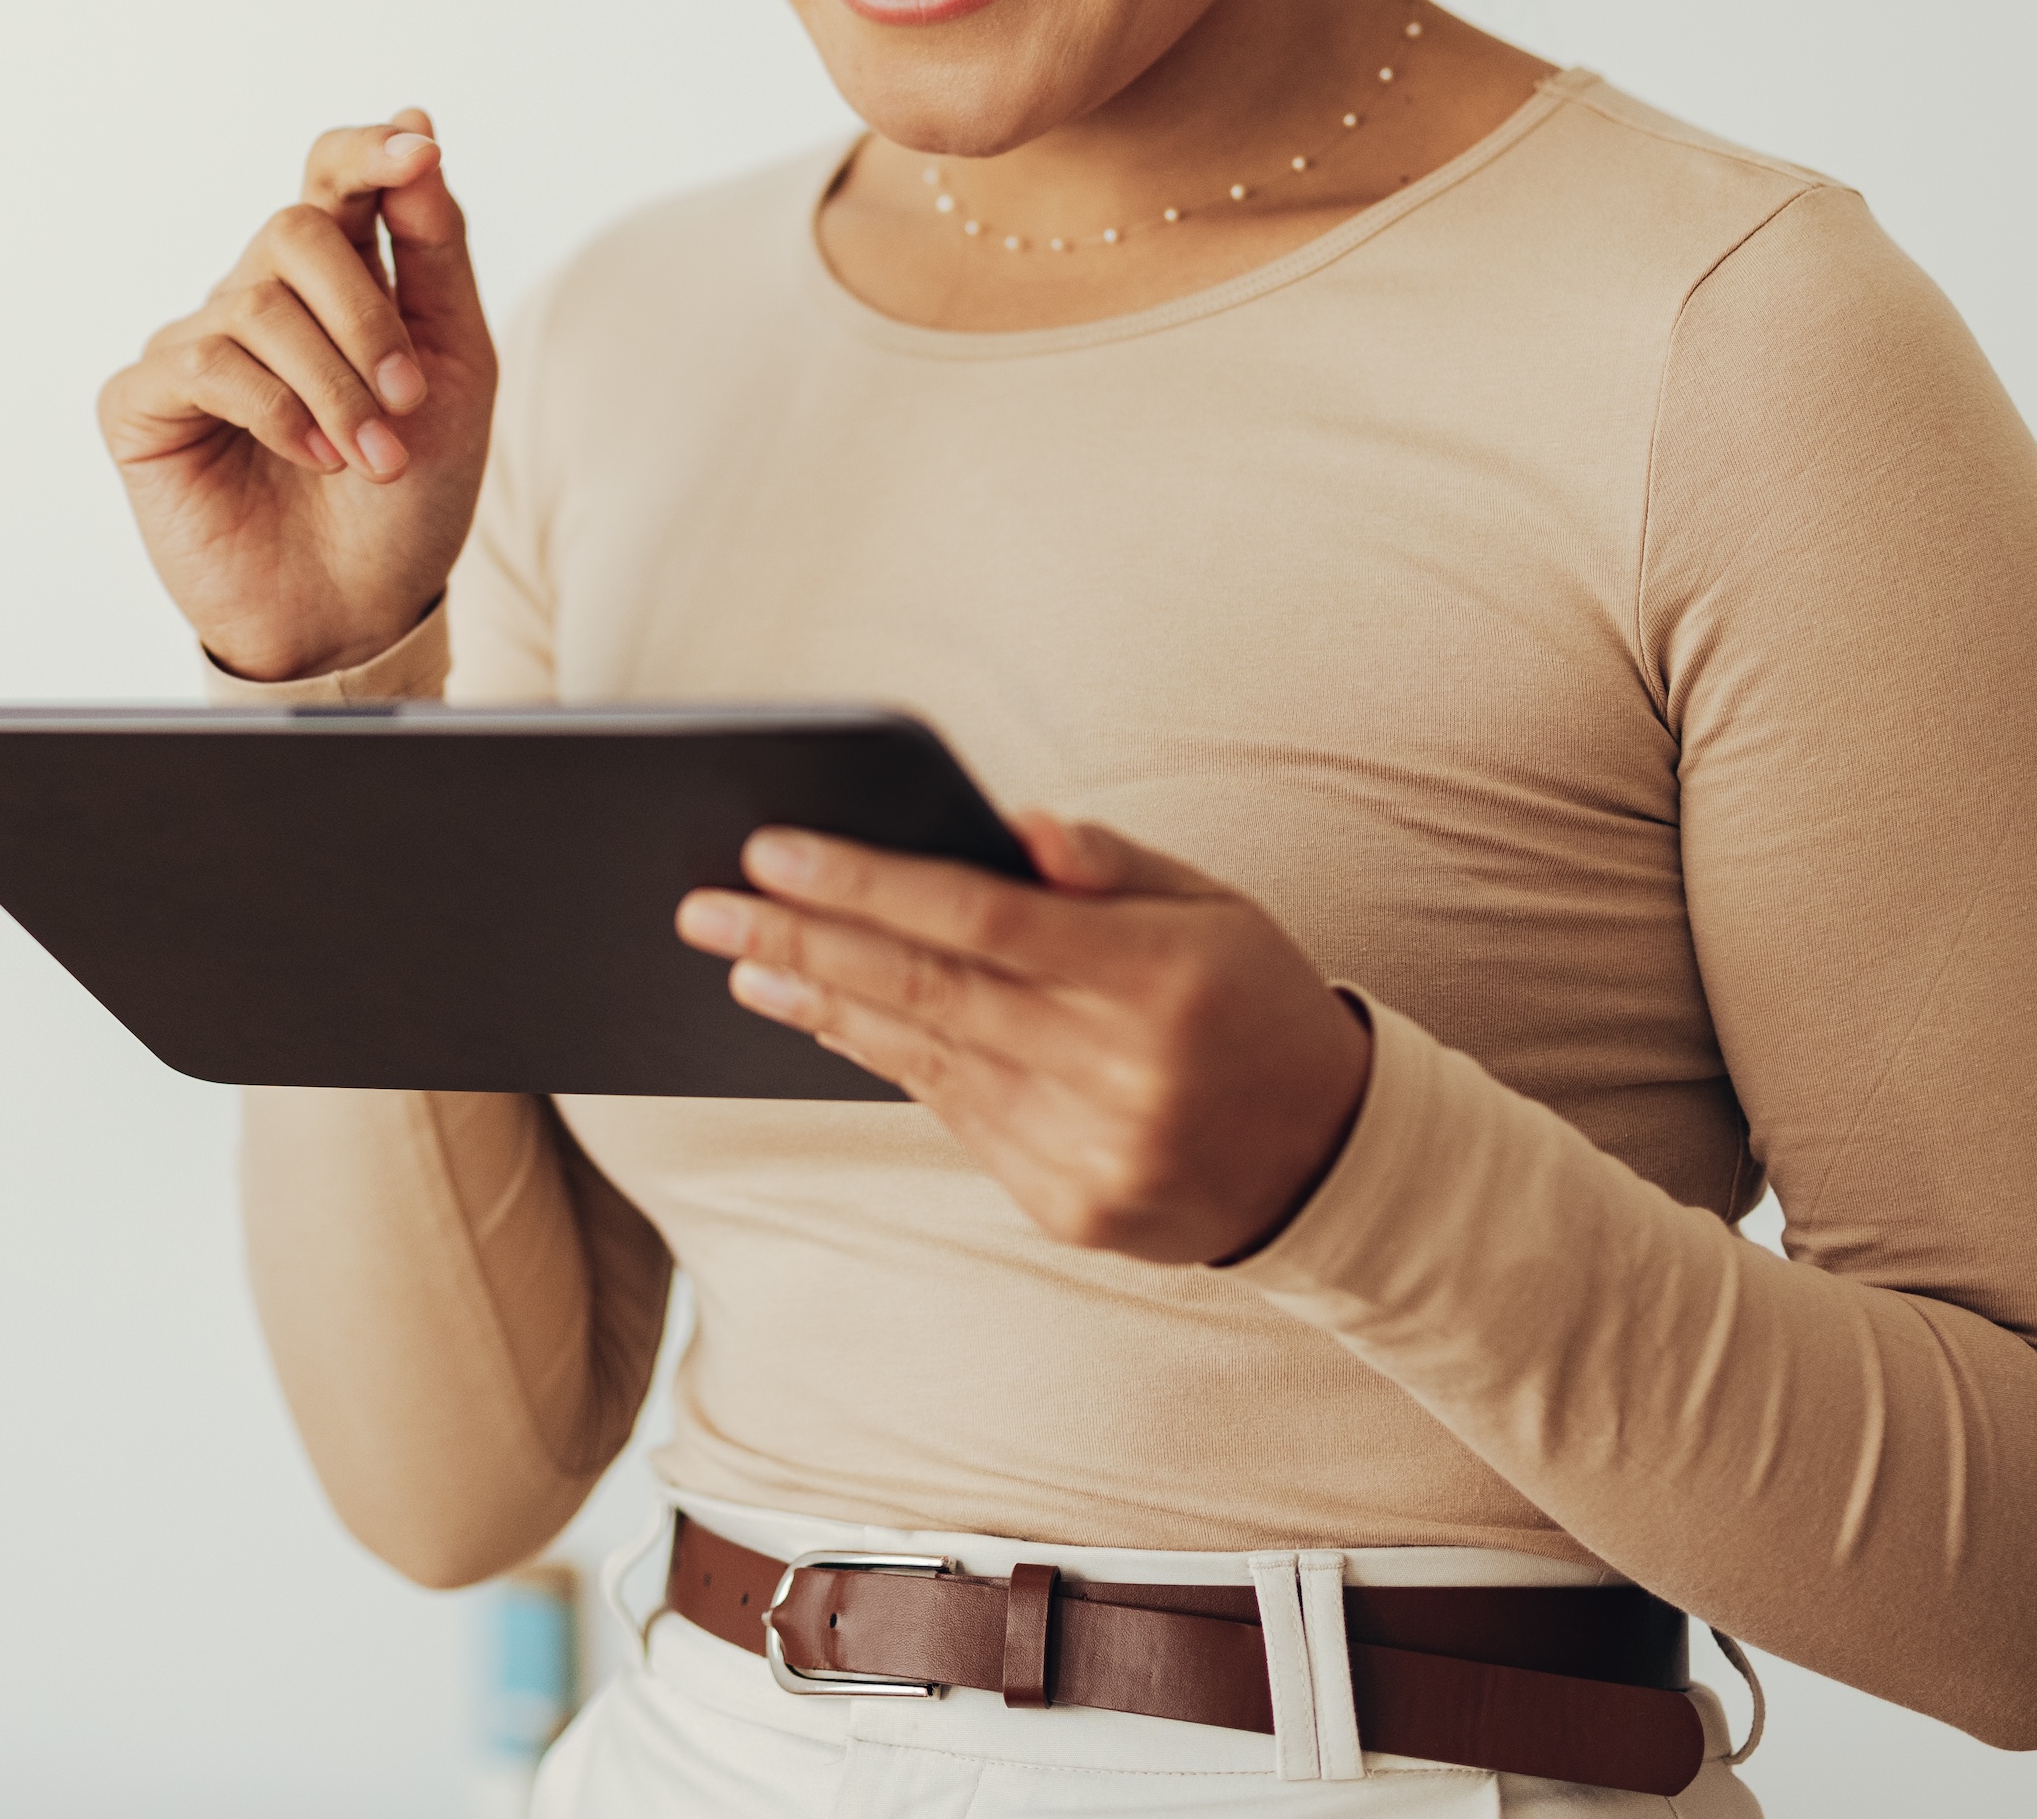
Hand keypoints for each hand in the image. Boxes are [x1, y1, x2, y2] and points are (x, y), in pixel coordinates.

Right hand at [98, 112, 498, 684]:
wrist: (359, 609)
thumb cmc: (409, 492)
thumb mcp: (455, 365)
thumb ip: (436, 250)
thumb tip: (418, 131)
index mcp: (336, 278)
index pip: (333, 173)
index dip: (370, 150)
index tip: (421, 149)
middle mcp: (258, 297)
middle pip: (295, 227)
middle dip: (366, 316)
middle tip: (407, 400)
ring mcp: (195, 346)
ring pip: (258, 303)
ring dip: (336, 385)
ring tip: (373, 459)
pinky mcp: (143, 402)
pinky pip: (205, 363)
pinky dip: (277, 411)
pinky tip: (312, 459)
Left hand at [675, 811, 1373, 1264]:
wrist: (1331, 1160)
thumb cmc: (1254, 999)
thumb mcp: (1212, 904)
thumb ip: (1107, 864)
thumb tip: (1011, 827)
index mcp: (1156, 976)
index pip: (977, 918)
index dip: (864, 883)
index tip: (771, 849)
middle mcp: (1117, 1070)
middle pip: (924, 993)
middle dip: (800, 942)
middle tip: (705, 907)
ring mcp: (1089, 1151)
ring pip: (921, 1061)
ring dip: (819, 1006)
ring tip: (743, 961)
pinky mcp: (1068, 1208)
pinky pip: (954, 1118)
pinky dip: (885, 1062)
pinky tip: (826, 1020)